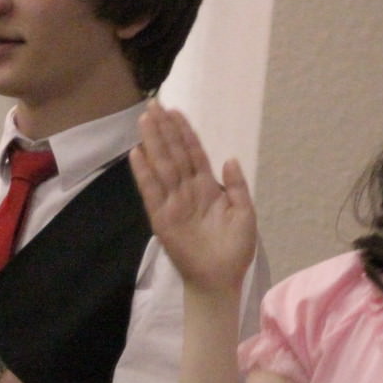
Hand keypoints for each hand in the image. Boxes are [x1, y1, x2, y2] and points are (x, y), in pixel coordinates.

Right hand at [132, 100, 257, 295]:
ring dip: (153, 143)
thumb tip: (230, 158)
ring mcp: (173, 203)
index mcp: (207, 187)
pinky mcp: (161, 219)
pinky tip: (137, 154)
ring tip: (145, 120)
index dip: (184, 132)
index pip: (193, 153)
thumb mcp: (244, 214)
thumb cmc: (234, 249)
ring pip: (162, 166)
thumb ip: (236, 186)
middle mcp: (187, 190)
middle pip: (174, 153)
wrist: (221, 279)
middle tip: (153, 104)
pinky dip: (144, 174)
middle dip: (164, 129)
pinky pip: (152, 192)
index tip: (175, 111)